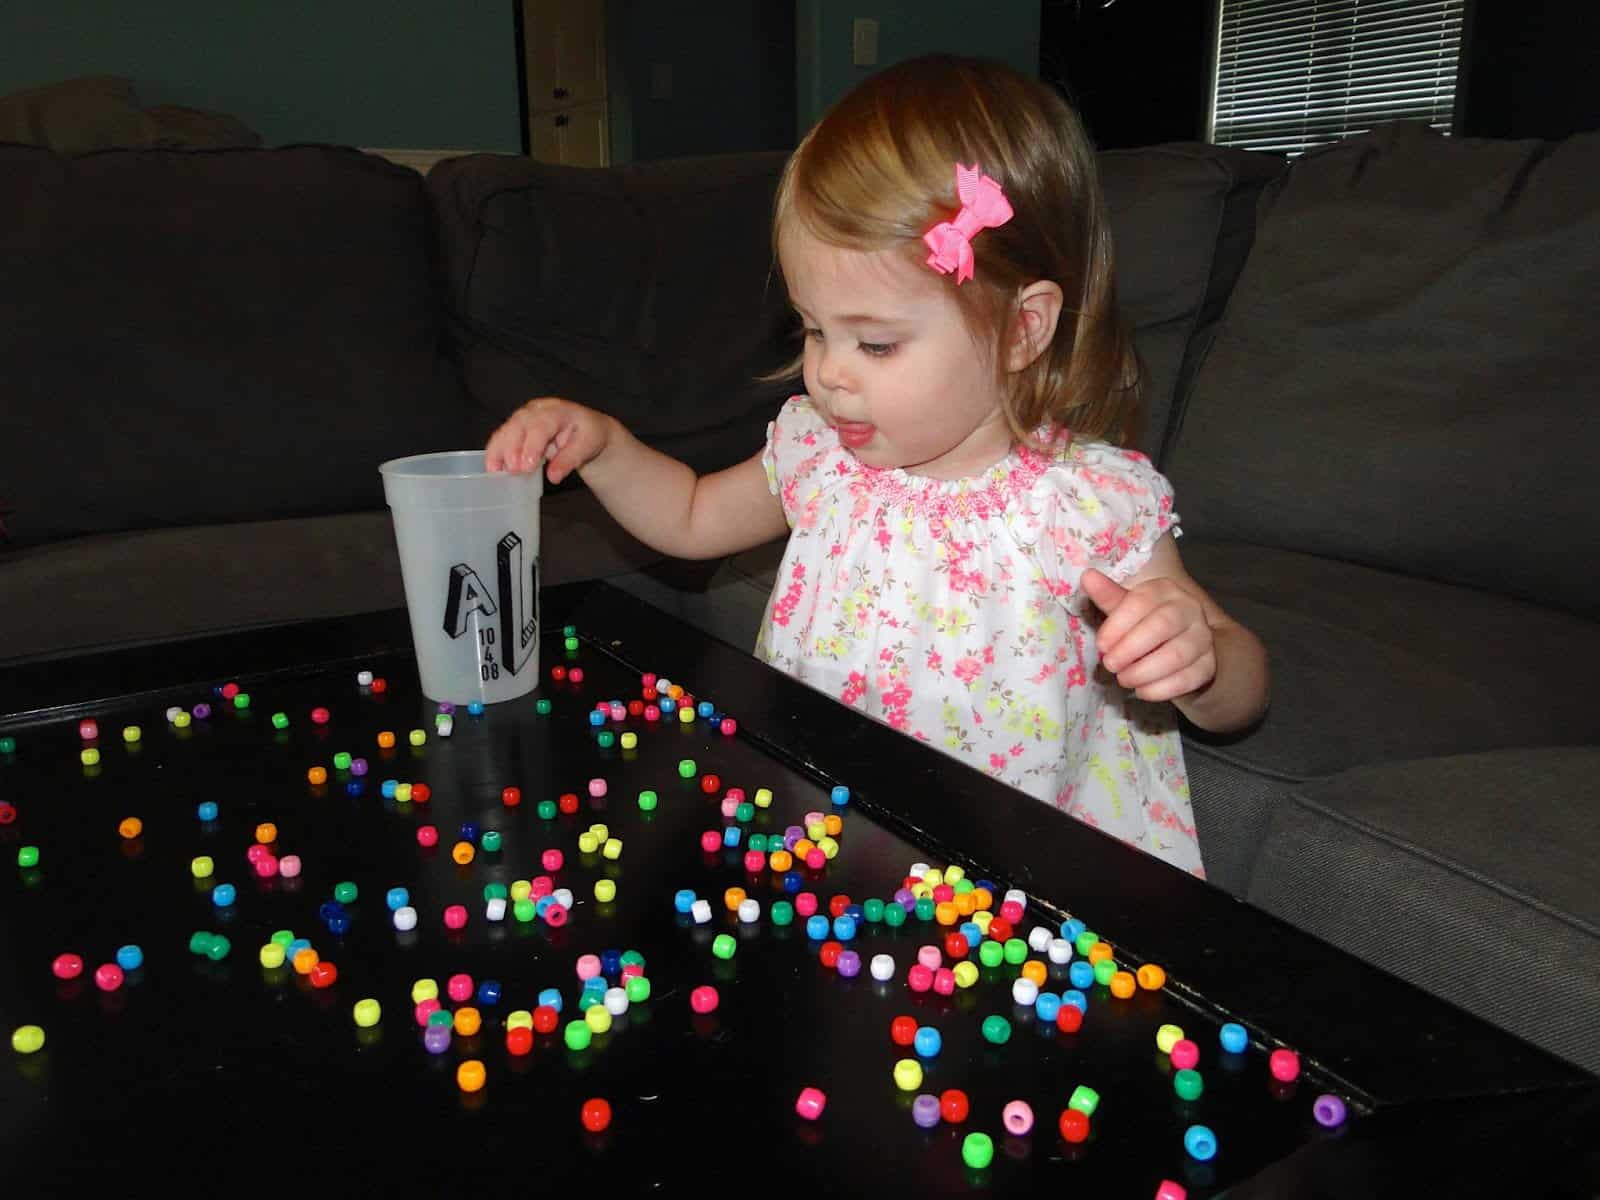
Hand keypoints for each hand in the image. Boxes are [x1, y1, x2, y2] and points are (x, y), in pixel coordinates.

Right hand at [483, 397, 613, 484]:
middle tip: (515, 471)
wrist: (585, 427)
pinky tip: (493, 468)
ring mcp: (524, 417)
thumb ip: (570, 460)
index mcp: (557, 410)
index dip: (532, 446)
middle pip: (518, 425)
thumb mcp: (587, 446)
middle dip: (512, 449)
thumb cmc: (587, 434)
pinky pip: (501, 437)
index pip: (541, 425)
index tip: (527, 466)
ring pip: (506, 430)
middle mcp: (537, 410)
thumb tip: (553, 476)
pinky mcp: (515, 427)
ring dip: (499, 451)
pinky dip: (495, 452)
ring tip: (497, 471)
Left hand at [1080, 568, 1215, 702]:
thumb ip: (1108, 596)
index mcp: (1165, 590)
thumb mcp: (1126, 609)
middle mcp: (1189, 609)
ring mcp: (1202, 637)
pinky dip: (1160, 688)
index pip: (1142, 601)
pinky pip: (1187, 678)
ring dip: (1144, 671)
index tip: (1101, 645)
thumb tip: (1088, 576)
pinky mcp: (1209, 665)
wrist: (1181, 648)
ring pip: (1177, 655)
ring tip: (1123, 679)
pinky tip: (1141, 691)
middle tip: (1109, 665)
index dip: (1118, 625)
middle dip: (1130, 648)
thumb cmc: (1145, 624)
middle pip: (1162, 626)